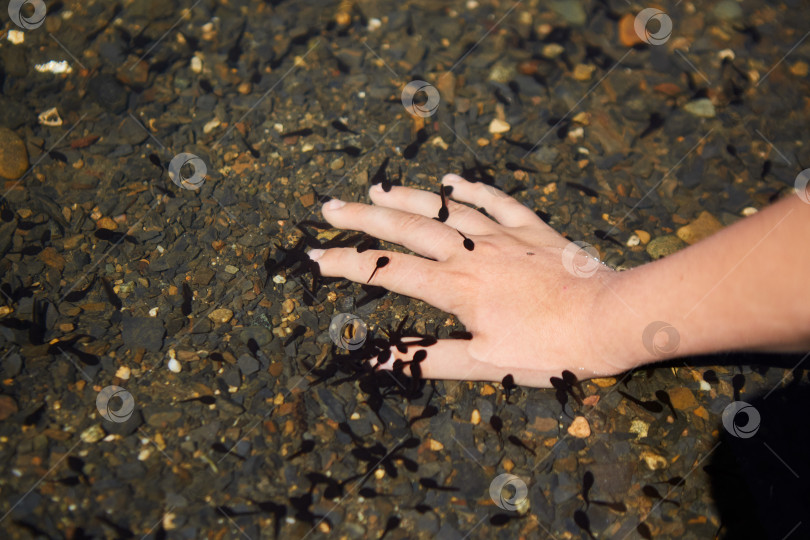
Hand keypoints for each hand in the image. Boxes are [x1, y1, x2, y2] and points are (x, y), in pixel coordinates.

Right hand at [308, 174, 633, 387]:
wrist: (610, 320)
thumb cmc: (549, 350)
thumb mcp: (485, 364)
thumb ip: (430, 357)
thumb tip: (381, 359)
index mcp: (456, 287)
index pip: (389, 272)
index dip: (349, 265)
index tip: (317, 257)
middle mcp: (472, 253)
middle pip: (408, 229)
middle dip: (364, 218)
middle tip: (329, 206)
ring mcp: (504, 237)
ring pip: (447, 209)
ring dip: (409, 197)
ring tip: (377, 188)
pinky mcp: (533, 231)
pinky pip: (498, 202)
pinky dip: (474, 189)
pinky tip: (454, 181)